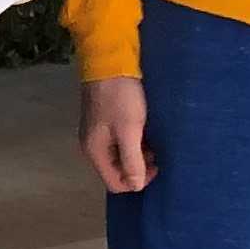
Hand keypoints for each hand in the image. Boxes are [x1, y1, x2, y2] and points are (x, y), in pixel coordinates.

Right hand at [80, 76, 153, 193]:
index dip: (137, 180)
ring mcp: (97, 133)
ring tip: (153, 139)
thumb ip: (132, 161)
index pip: (115, 183)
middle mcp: (92, 146)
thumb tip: (136, 186)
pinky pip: (119, 141)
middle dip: (138, 166)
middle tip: (157, 152)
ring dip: (137, 153)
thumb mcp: (129, 130)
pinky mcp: (104, 121)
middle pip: (117, 170)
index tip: (156, 164)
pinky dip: (133, 141)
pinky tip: (144, 130)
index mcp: (95, 151)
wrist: (109, 62)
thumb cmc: (120, 98)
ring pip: (119, 155)